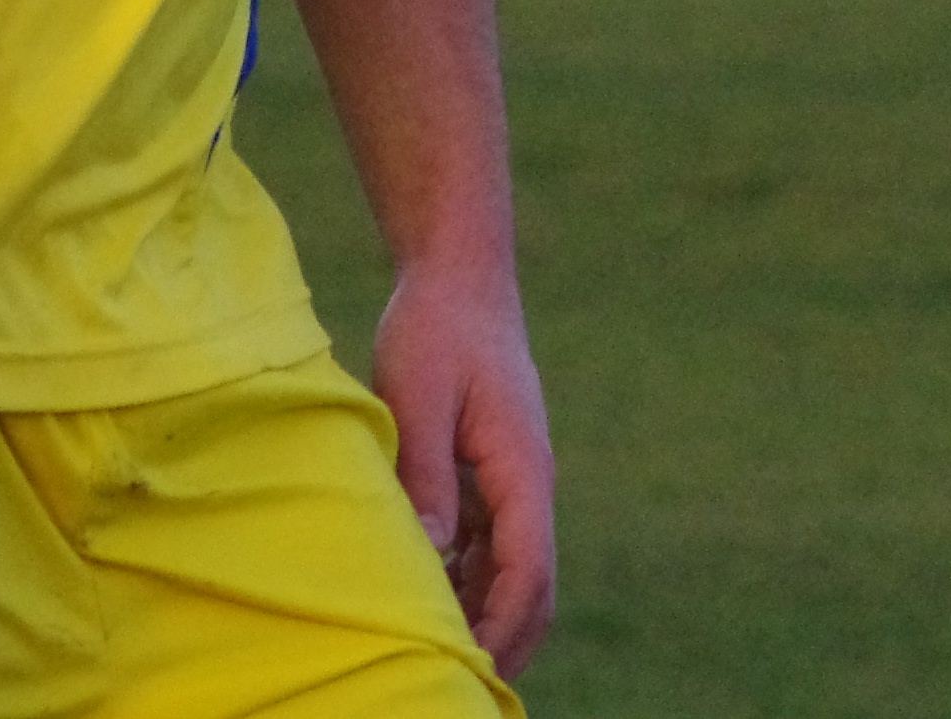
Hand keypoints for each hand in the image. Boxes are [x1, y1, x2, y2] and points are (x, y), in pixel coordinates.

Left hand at [374, 264, 554, 682]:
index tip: (469, 666)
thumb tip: (428, 556)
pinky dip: (468, 573)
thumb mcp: (418, 395)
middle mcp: (529, 481)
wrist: (458, 273)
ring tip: (434, 643)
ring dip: (483, 608)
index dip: (501, 626)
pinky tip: (427, 587)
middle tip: (460, 679)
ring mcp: (514, 476)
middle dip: (504, 636)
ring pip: (512, 565)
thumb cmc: (435, 327)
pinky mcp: (492, 466)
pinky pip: (490, 538)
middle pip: (531, 583)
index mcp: (523, 468)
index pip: (528, 571)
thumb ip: (426, 475)